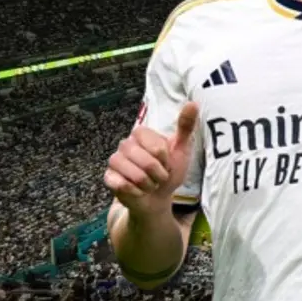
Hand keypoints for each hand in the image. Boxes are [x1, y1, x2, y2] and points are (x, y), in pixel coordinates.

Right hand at [104, 101, 198, 217]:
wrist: (157, 196)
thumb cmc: (169, 170)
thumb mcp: (182, 149)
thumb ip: (185, 126)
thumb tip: (193, 103)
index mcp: (141, 133)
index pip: (157, 148)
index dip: (165, 160)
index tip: (166, 162)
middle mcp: (125, 144)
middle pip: (147, 163)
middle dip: (159, 175)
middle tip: (159, 176)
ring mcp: (115, 160)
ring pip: (135, 175)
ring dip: (149, 185)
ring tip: (150, 184)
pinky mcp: (108, 177)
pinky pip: (123, 186)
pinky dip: (137, 192)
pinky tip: (138, 191)